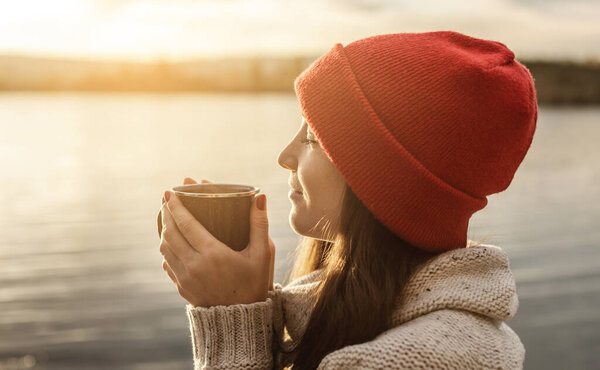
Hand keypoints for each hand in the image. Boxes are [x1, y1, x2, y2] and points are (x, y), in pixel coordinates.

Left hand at [159, 177, 274, 306]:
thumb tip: (260, 197)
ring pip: (165, 248)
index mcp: (213, 254)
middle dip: (167, 213)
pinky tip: (172, 242)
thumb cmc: (254, 283)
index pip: (186, 224)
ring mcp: (185, 278)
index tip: (171, 191)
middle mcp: (194, 265)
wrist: (242, 319)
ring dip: (164, 230)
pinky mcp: (181, 287)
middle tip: (167, 199)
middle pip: (170, 233)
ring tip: (169, 218)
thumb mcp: (262, 254)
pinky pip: (167, 263)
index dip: (176, 206)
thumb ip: (259, 224)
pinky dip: (167, 249)